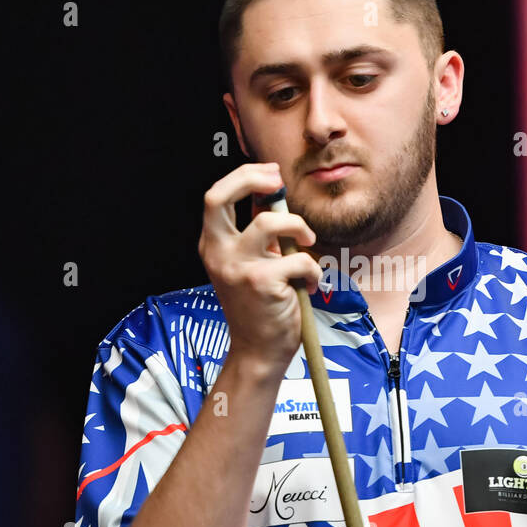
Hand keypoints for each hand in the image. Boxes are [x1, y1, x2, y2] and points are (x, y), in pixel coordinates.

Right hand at [198, 162, 322, 376]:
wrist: (259, 351)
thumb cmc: (261, 306)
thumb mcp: (251, 264)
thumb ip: (258, 233)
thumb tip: (272, 195)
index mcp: (213, 246)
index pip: (214, 197)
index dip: (243, 177)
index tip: (271, 174)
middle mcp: (218, 254)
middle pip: (219, 196)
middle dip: (252, 179)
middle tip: (278, 181)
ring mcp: (237, 267)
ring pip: (270, 221)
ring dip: (299, 228)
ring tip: (308, 245)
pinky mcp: (261, 282)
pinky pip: (299, 259)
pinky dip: (313, 270)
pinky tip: (310, 286)